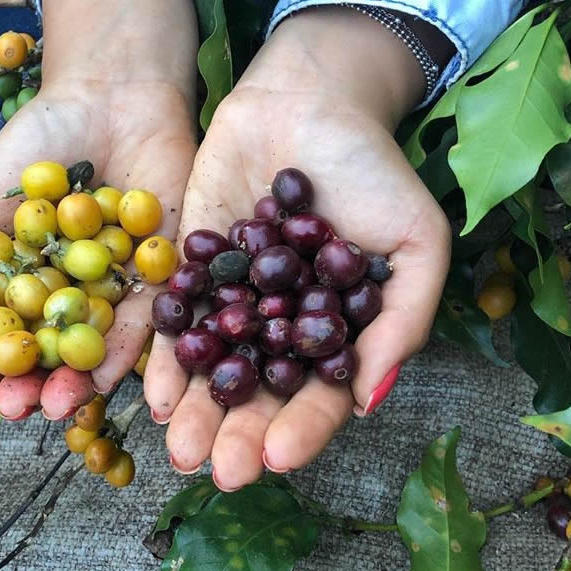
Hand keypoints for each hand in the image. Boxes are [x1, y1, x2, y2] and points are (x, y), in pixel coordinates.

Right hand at [0, 0, 196, 419]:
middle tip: (13, 409)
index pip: (3, 339)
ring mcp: (115, 291)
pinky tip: (101, 379)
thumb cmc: (31, 147)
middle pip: (49, 354)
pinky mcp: (160, 278)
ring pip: (94, 349)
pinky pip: (145, 323)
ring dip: (74, 383)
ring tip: (54, 407)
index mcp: (25, 286)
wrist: (107, 98)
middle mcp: (70, 297)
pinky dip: (124, 351)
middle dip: (30, 387)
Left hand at [144, 8, 451, 489]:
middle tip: (220, 470)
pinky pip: (176, 325)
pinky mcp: (192, 274)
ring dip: (196, 413)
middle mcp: (281, 330)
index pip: (321, 395)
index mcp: (336, 334)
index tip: (279, 458)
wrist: (308, 100)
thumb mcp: (416, 242)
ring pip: (214, 370)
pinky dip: (165, 359)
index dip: (303, 429)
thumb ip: (402, 320)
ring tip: (181, 449)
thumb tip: (369, 398)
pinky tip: (153, 395)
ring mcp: (234, 304)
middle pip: (259, 394)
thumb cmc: (374, 171)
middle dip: (240, 436)